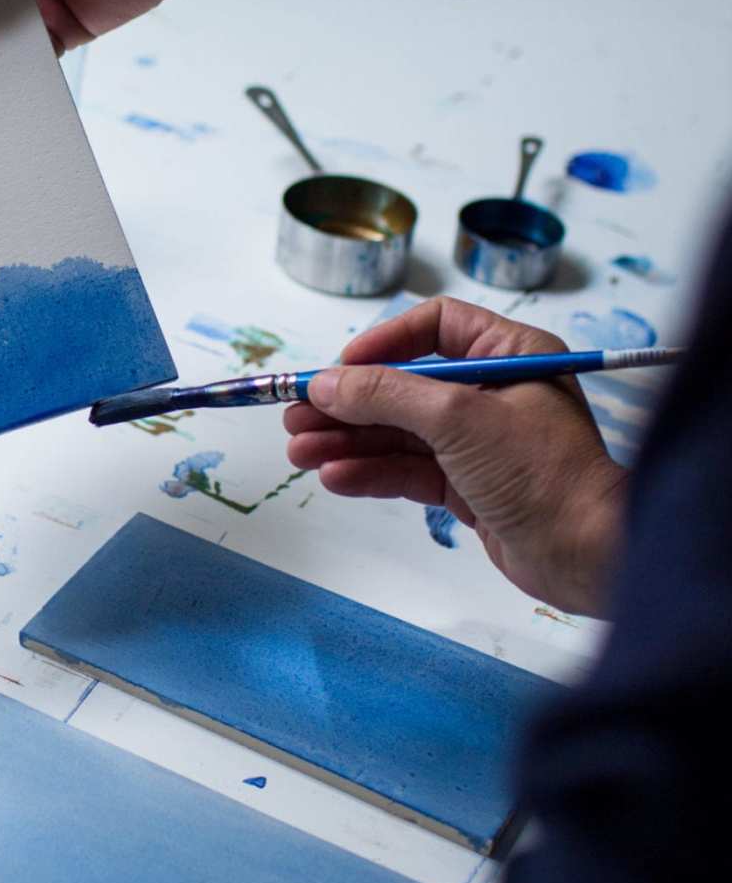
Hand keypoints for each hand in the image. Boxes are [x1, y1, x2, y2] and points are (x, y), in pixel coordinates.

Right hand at [284, 297, 627, 614]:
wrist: (587, 555)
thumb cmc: (539, 471)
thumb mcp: (458, 419)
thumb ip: (386, 396)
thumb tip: (325, 383)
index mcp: (510, 354)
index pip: (435, 327)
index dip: (383, 344)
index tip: (340, 371)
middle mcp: (495, 392)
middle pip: (405, 385)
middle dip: (349, 402)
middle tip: (295, 416)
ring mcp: (481, 443)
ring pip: (400, 432)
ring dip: (349, 440)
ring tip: (299, 452)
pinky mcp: (471, 487)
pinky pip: (410, 470)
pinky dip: (372, 472)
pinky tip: (334, 478)